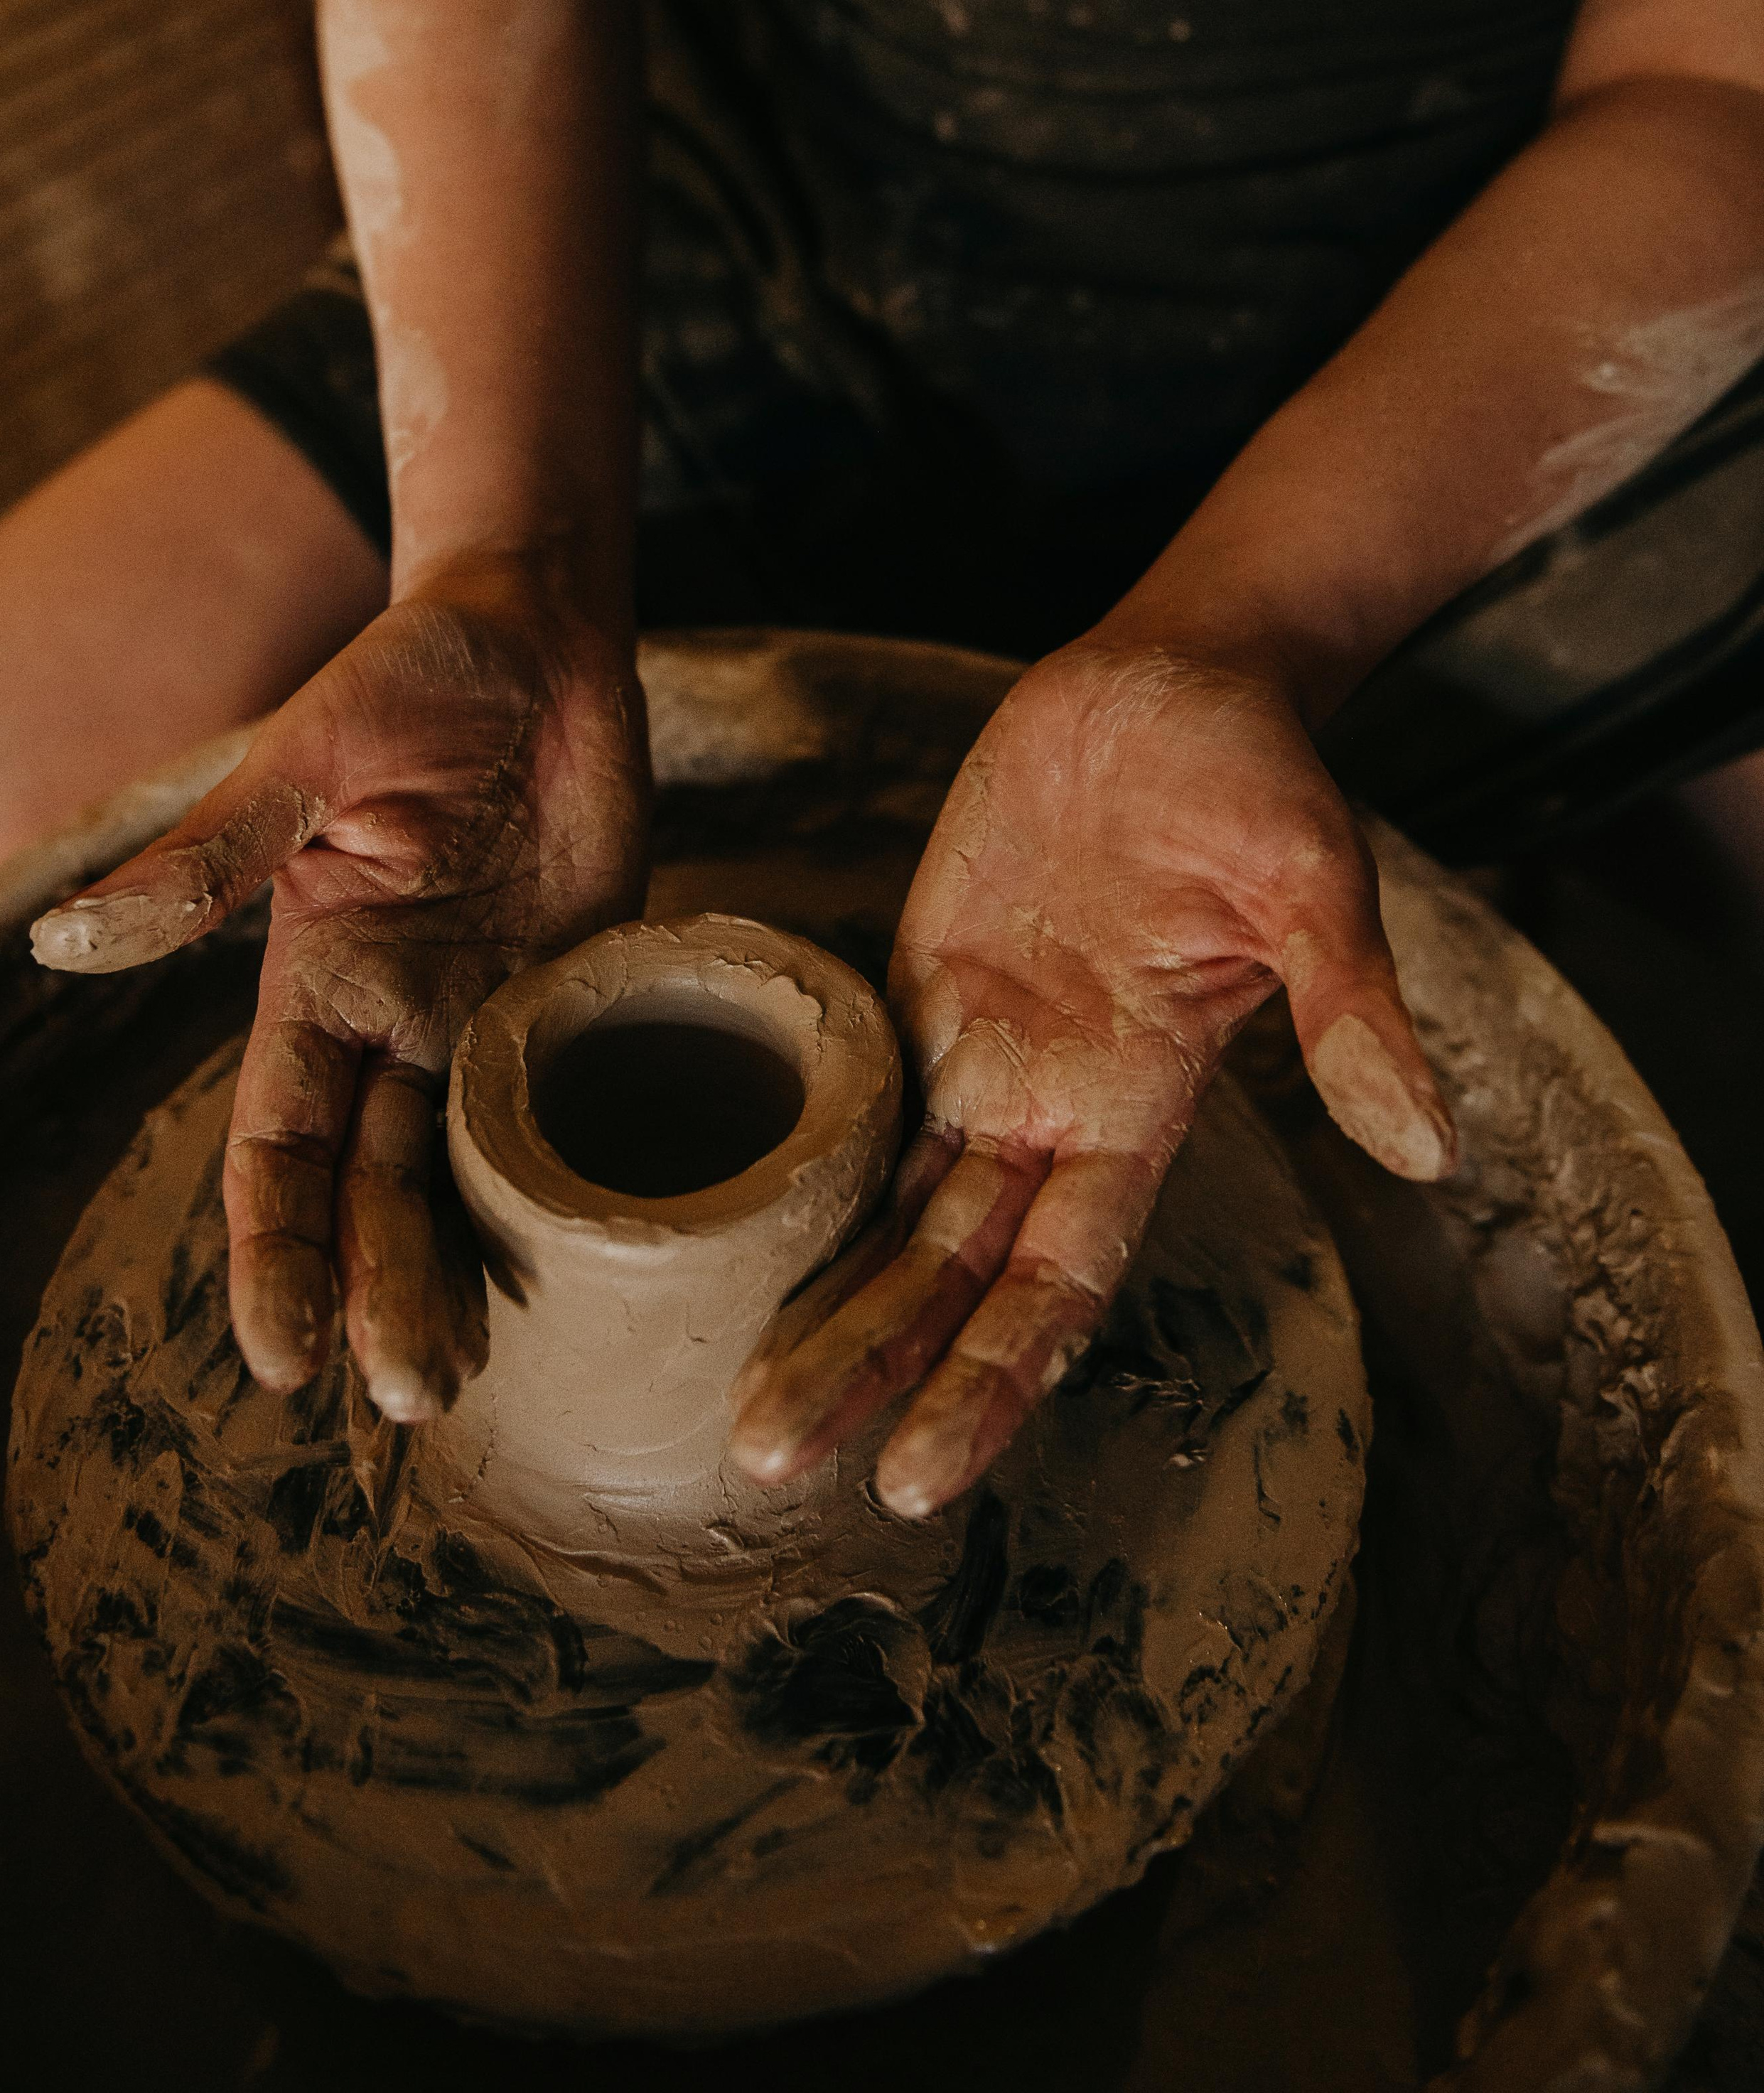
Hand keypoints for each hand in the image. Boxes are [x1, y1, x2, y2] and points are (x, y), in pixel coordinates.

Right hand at [32, 553, 648, 1420]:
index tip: (283, 1358)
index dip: (278, 1253)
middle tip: (413, 1399)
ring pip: (464, 1174)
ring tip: (466, 1375)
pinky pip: (574, 1106)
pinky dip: (570, 1187)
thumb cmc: (408, 677)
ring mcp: (489, 1010)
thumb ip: (206, 863)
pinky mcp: (582, 990)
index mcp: (316, 980)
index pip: (281, 1149)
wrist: (541, 633)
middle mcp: (396, 1017)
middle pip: (374, 1188)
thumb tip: (68, 945)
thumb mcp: (302, 762)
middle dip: (379, 1295)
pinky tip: (588, 1266)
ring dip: (458, 1272)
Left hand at [731, 638, 1452, 1516]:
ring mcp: (980, 1044)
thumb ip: (1352, 1019)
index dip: (992, 1375)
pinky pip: (854, 1098)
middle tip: (765, 1460)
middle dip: (867, 1368)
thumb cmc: (1260, 778)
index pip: (1058, 1279)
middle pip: (947, 1272)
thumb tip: (1429, 1148)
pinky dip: (794, 1169)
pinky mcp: (922, 977)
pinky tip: (722, 1235)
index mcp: (1136, 1102)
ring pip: (886, 1207)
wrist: (1176, 680)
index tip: (918, 1472)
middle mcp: (1048, 1098)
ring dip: (820, 1299)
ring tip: (739, 1399)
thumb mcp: (1318, 888)